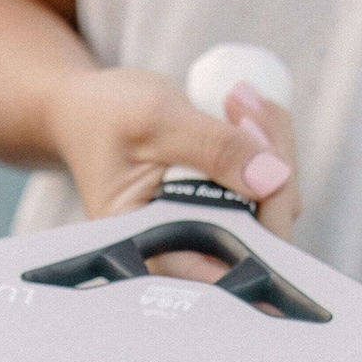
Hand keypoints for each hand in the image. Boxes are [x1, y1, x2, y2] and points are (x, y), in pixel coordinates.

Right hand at [50, 66, 300, 281]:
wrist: (86, 110)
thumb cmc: (105, 118)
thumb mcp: (156, 121)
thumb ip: (214, 148)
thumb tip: (275, 177)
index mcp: (157, 253)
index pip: (236, 263)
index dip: (269, 214)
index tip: (263, 151)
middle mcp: (189, 254)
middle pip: (267, 232)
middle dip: (273, 162)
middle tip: (245, 104)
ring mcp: (212, 231)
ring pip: (275, 204)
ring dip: (272, 146)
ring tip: (238, 98)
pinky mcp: (226, 207)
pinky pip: (268, 184)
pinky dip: (267, 144)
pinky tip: (246, 111)